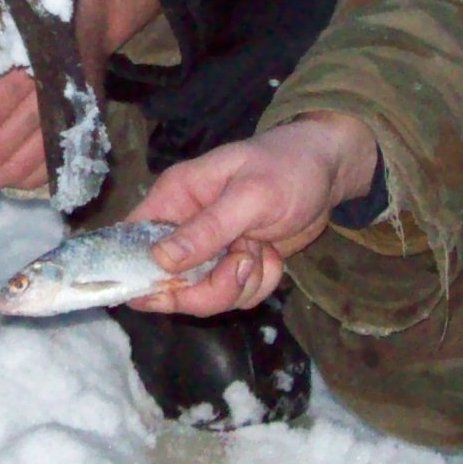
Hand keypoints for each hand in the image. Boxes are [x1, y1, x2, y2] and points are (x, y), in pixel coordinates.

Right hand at [125, 114, 378, 315]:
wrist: (330, 170)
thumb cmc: (288, 168)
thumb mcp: (249, 196)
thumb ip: (206, 229)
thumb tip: (159, 259)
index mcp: (175, 198)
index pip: (133, 242)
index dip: (140, 274)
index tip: (165, 294)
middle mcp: (185, 226)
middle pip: (170, 283)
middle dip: (208, 287)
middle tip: (242, 265)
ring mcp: (211, 250)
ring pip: (205, 295)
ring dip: (240, 285)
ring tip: (261, 252)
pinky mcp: (235, 264)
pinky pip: (235, 294)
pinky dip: (259, 284)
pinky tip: (272, 257)